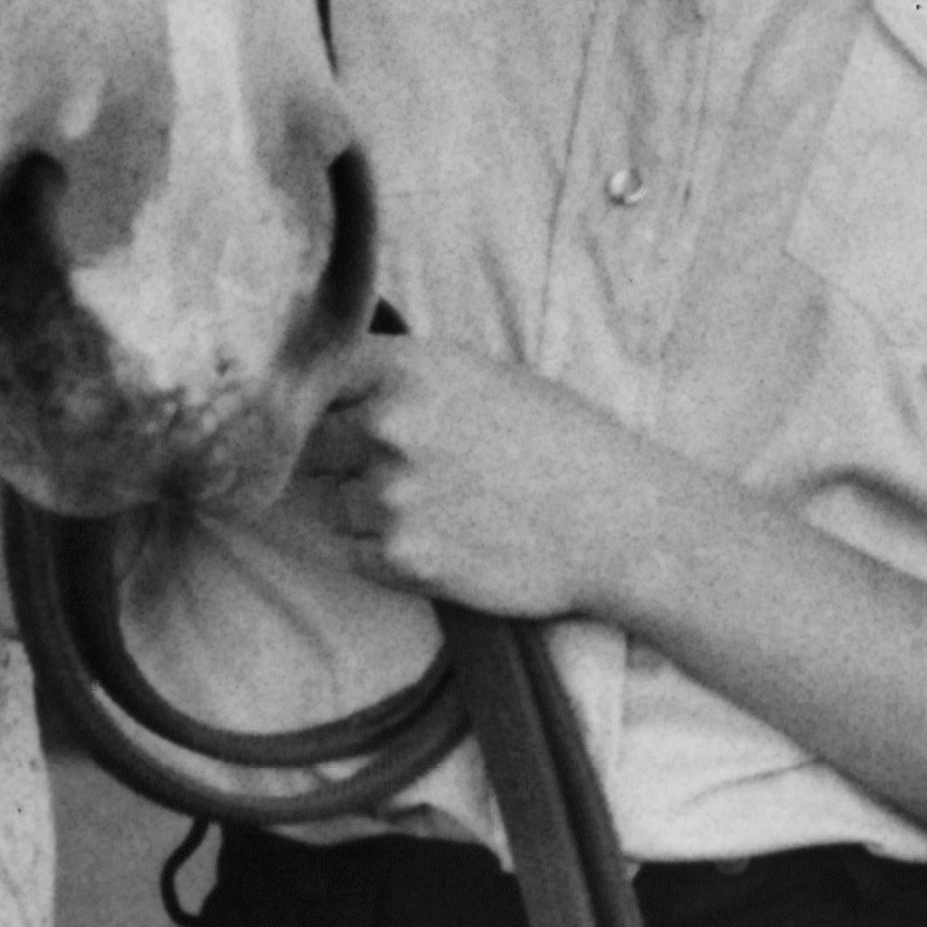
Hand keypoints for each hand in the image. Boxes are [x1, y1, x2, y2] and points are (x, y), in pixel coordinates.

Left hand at [290, 334, 673, 624]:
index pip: (311, 375)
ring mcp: (391, 495)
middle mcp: (387, 426)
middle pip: (311, 442)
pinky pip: (353, 554)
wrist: (615, 521)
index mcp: (406, 367)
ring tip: (436, 506)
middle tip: (397, 466)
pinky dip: (381, 553)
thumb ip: (399, 379)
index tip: (333, 414)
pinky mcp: (401, 559)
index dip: (320, 398)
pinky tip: (438, 539)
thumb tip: (325, 390)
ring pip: (333, 502)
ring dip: (366, 509)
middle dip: (340, 456)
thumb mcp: (478, 375)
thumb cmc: (556, 440)